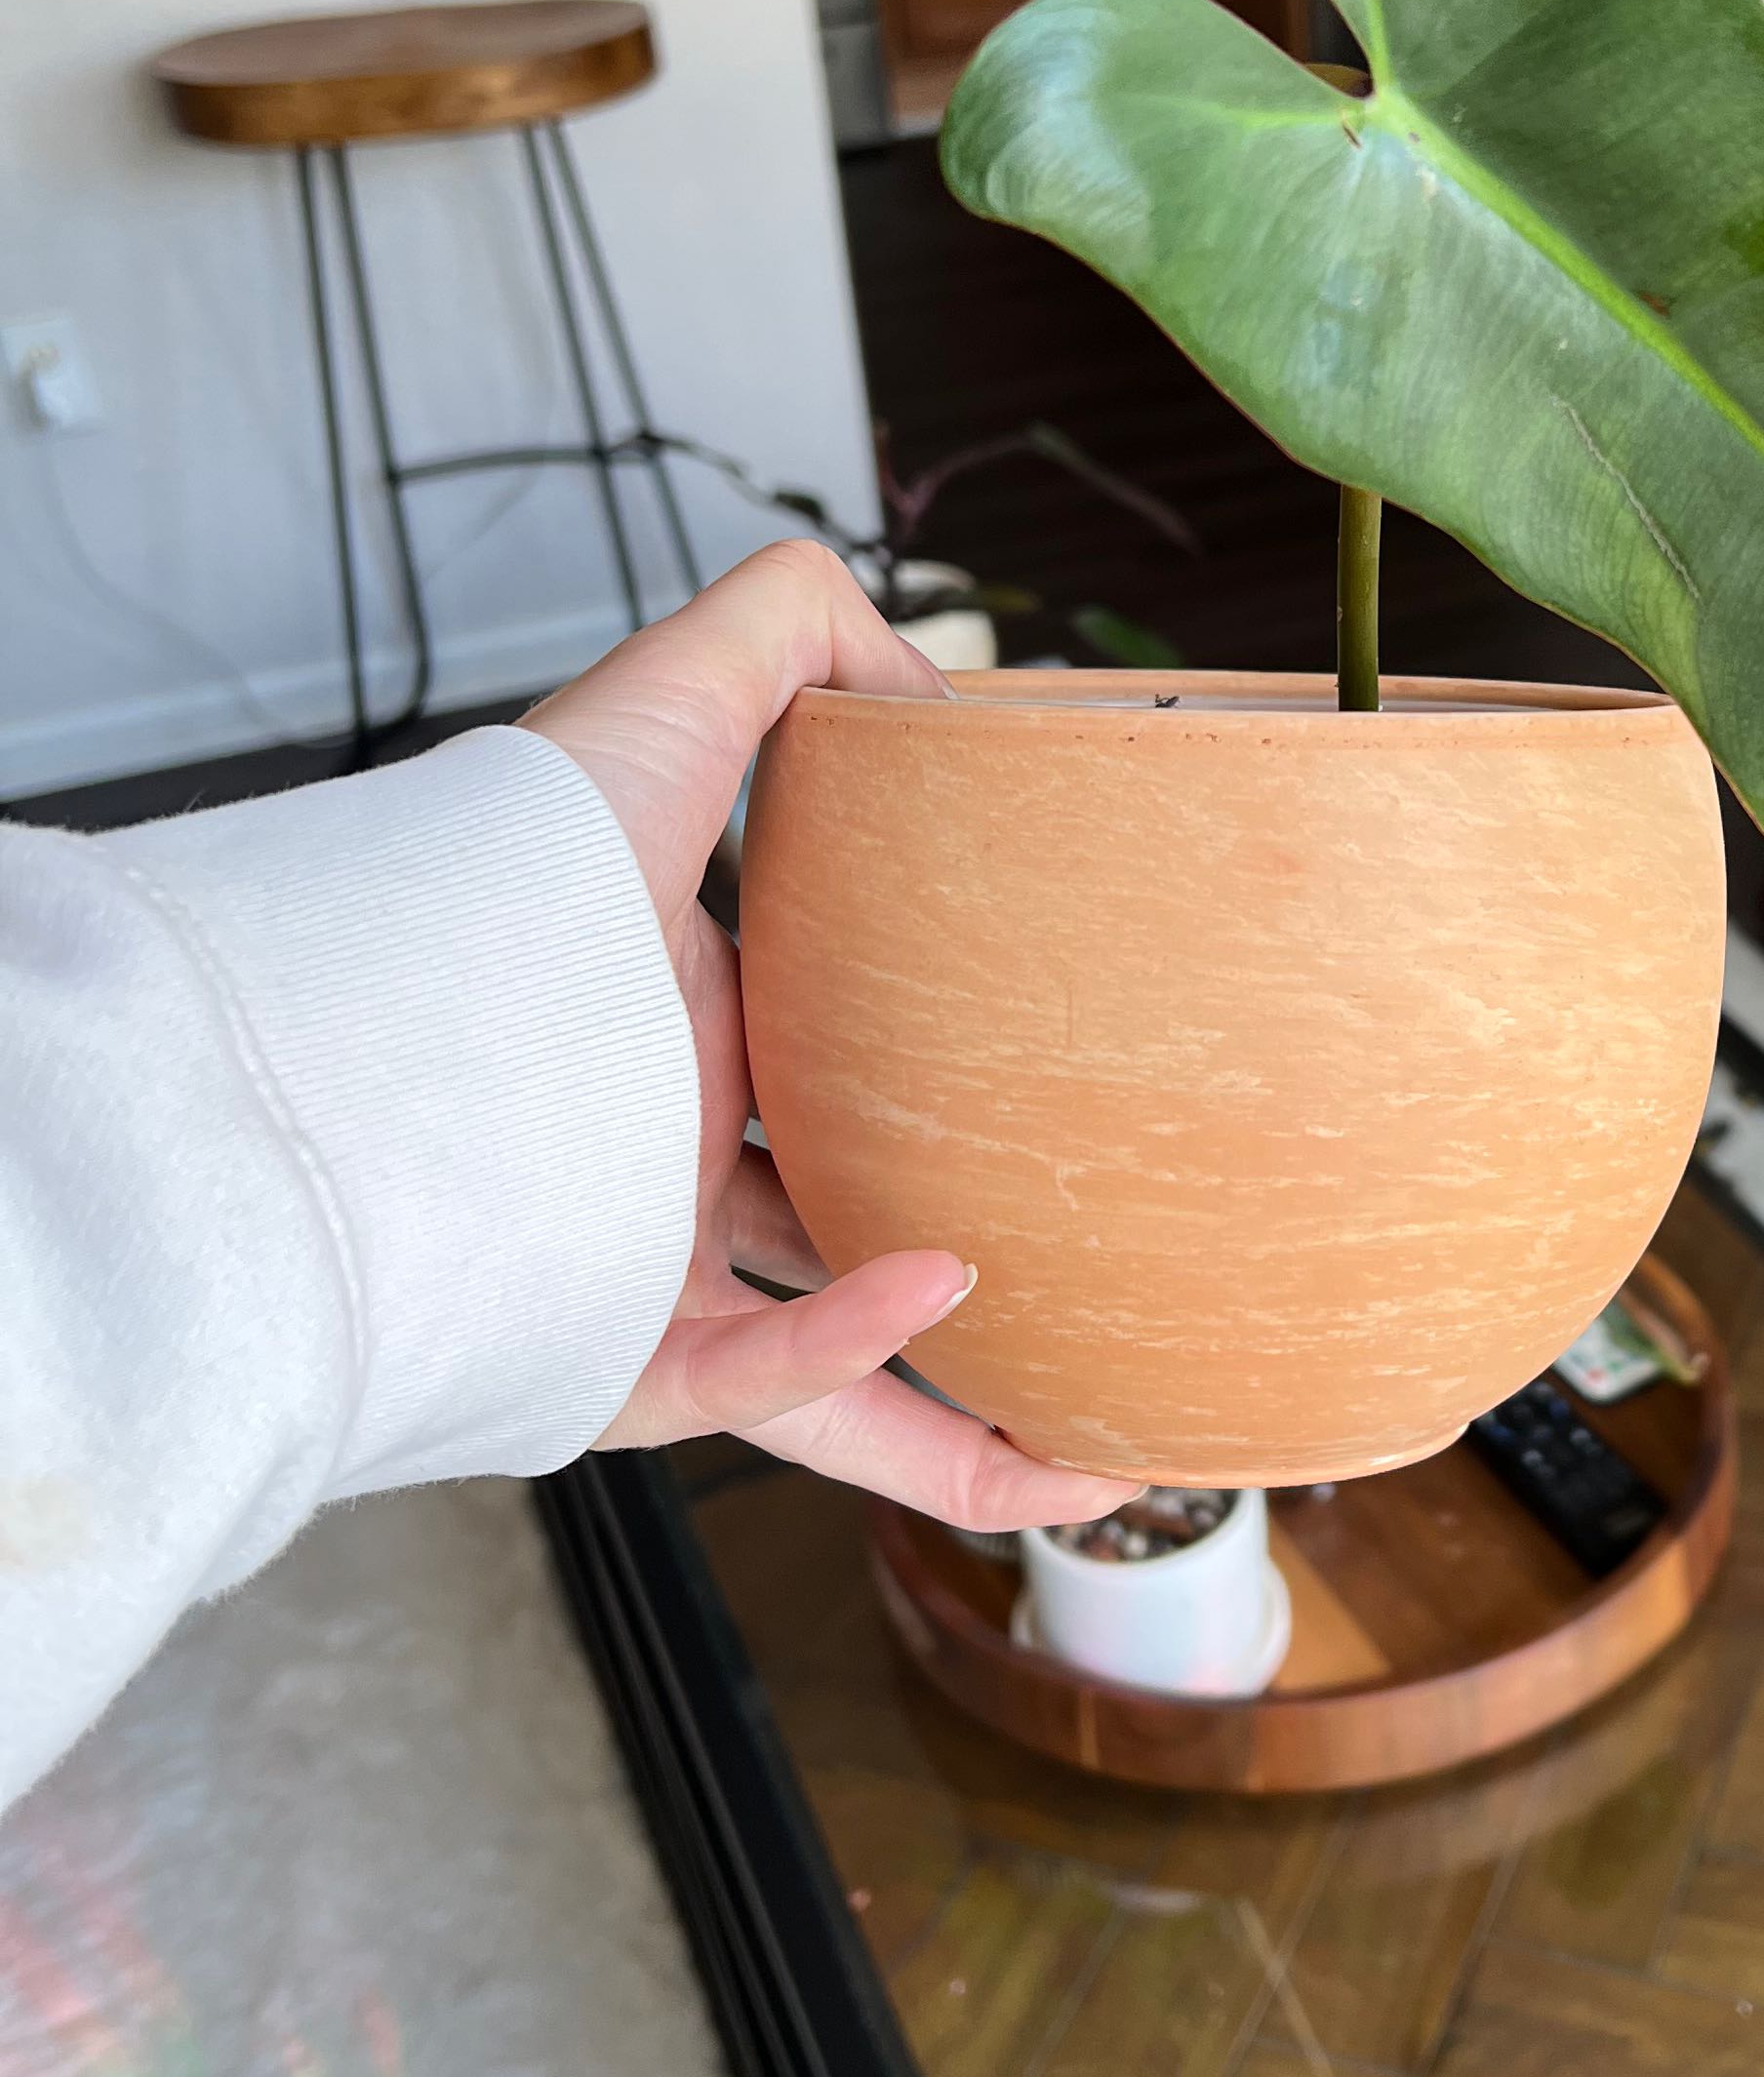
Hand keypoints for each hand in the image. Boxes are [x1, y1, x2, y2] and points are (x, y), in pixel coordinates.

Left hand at [524, 540, 1137, 1528]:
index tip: (1058, 1090)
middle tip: (1097, 1298)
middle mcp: (669, 1161)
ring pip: (831, 1370)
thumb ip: (792, 632)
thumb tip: (932, 677)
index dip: (951, 1081)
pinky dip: (861, 1359)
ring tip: (1090, 1445)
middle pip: (848, 1237)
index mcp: (695, 1031)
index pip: (844, 1069)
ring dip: (963, 1416)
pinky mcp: (609, 1366)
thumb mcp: (666, 702)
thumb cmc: (501, 869)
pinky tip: (946, 1295)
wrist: (354, 1022)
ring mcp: (642, 1275)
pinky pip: (759, 1390)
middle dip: (972, 1282)